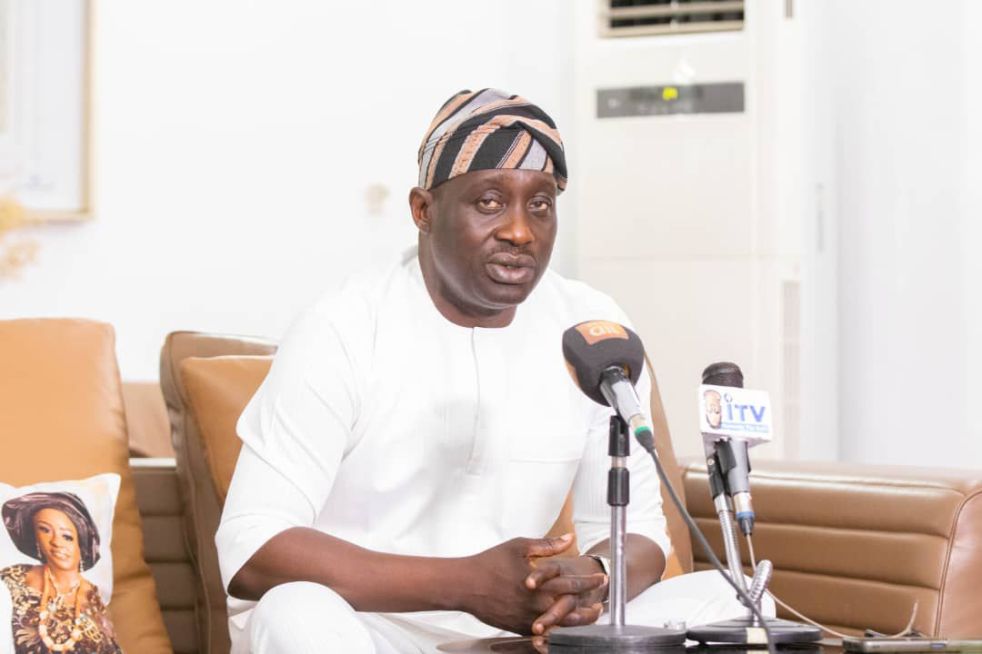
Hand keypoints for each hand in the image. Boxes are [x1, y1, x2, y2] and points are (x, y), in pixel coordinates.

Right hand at [462, 534, 605, 634]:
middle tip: (600, 605)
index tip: (600, 578)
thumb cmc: (490, 564)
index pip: (573, 583)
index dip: (590, 582)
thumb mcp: (520, 547)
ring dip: (576, 622)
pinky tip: (561, 626)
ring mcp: (529, 619)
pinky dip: (556, 631)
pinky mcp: (519, 628)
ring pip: (560, 626)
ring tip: (586, 618)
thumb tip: (569, 538)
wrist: (465, 585)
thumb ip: (547, 545)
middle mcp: (537, 605)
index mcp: (541, 584)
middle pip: (572, 610)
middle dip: (589, 608)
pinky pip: (543, 634)